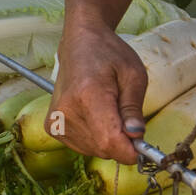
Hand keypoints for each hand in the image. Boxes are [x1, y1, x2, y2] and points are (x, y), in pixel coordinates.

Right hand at [50, 19, 148, 162]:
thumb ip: (134, 109)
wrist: (80, 43)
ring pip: (94, 150)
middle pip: (103, 148)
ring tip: (109, 112)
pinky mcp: (52, 125)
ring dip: (109, 140)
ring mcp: (56, 119)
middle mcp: (66, 110)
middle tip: (128, 120)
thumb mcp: (134, 76)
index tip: (143, 147)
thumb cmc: (110, 55)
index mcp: (88, 94)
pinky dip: (95, 139)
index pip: (109, 140)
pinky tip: (96, 117)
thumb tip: (136, 136)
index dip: (130, 150)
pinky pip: (82, 146)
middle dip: (122, 144)